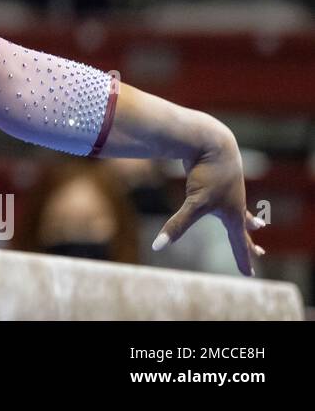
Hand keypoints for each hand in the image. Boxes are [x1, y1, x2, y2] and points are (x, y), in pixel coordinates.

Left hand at [152, 115, 265, 275]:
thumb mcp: (193, 202)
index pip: (238, 243)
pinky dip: (231, 201)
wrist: (213, 142)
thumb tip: (157, 246)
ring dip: (247, 220)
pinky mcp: (220, 178)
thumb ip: (177, 225)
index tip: (249, 275)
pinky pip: (227, 194)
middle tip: (260, 253)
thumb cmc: (208, 174)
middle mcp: (235, 203)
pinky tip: (229, 194)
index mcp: (233, 213)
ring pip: (239, 209)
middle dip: (249, 243)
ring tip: (256, 224)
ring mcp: (229, 190)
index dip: (242, 260)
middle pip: (244, 228)